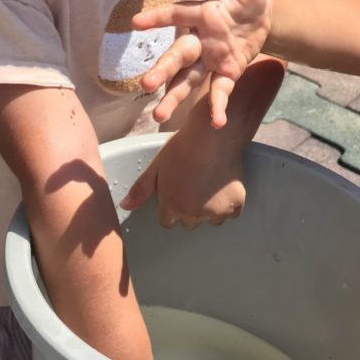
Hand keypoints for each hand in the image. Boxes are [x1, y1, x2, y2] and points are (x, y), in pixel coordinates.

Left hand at [117, 125, 245, 228]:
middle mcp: (193, 215)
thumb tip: (124, 206)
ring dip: (210, 209)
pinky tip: (223, 186)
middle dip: (189, 210)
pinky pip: (231, 213)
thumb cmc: (182, 148)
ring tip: (209, 185)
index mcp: (172, 206)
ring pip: (211, 220)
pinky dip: (228, 204)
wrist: (213, 136)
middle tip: (193, 187)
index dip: (171, 208)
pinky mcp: (235, 206)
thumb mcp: (156, 167)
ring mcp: (215, 212)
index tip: (177, 194)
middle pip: (189, 223)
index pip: (168, 222)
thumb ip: (140, 190)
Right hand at [133, 0, 270, 126]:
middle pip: (178, 55)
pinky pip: (220, 91)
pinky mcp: (227, 73)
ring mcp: (212, 59)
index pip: (175, 14)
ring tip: (159, 116)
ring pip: (189, 79)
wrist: (269, 17)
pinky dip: (218, 107)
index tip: (135, 23)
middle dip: (162, 69)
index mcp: (202, 14)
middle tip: (144, 84)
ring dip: (174, 96)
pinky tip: (217, 124)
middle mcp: (201, 39)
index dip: (157, 19)